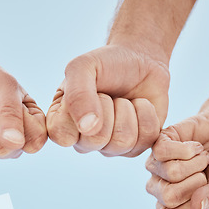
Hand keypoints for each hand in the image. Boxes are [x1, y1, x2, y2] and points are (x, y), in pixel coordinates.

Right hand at [47, 44, 169, 156]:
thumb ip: (77, 94)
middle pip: (96, 139)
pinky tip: (138, 105)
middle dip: (108, 107)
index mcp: (62, 124)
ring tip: (123, 100)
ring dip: (128, 110)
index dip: (78, 112)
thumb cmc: (106, 65)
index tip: (84, 91)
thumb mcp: (83, 67)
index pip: (63, 135)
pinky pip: (144, 139)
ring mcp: (109, 148)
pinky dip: (146, 113)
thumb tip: (88, 128)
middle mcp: (83, 141)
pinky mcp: (135, 149)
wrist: (140, 60)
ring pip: (122, 141)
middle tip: (108, 94)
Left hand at [147, 103, 208, 208]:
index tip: (205, 196)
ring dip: (196, 163)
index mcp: (172, 205)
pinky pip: (163, 152)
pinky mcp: (156, 145)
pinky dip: (188, 148)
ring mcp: (155, 167)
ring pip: (171, 172)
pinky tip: (195, 147)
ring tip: (202, 158)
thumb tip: (196, 208)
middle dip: (197, 183)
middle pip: (170, 197)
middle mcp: (159, 188)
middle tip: (205, 173)